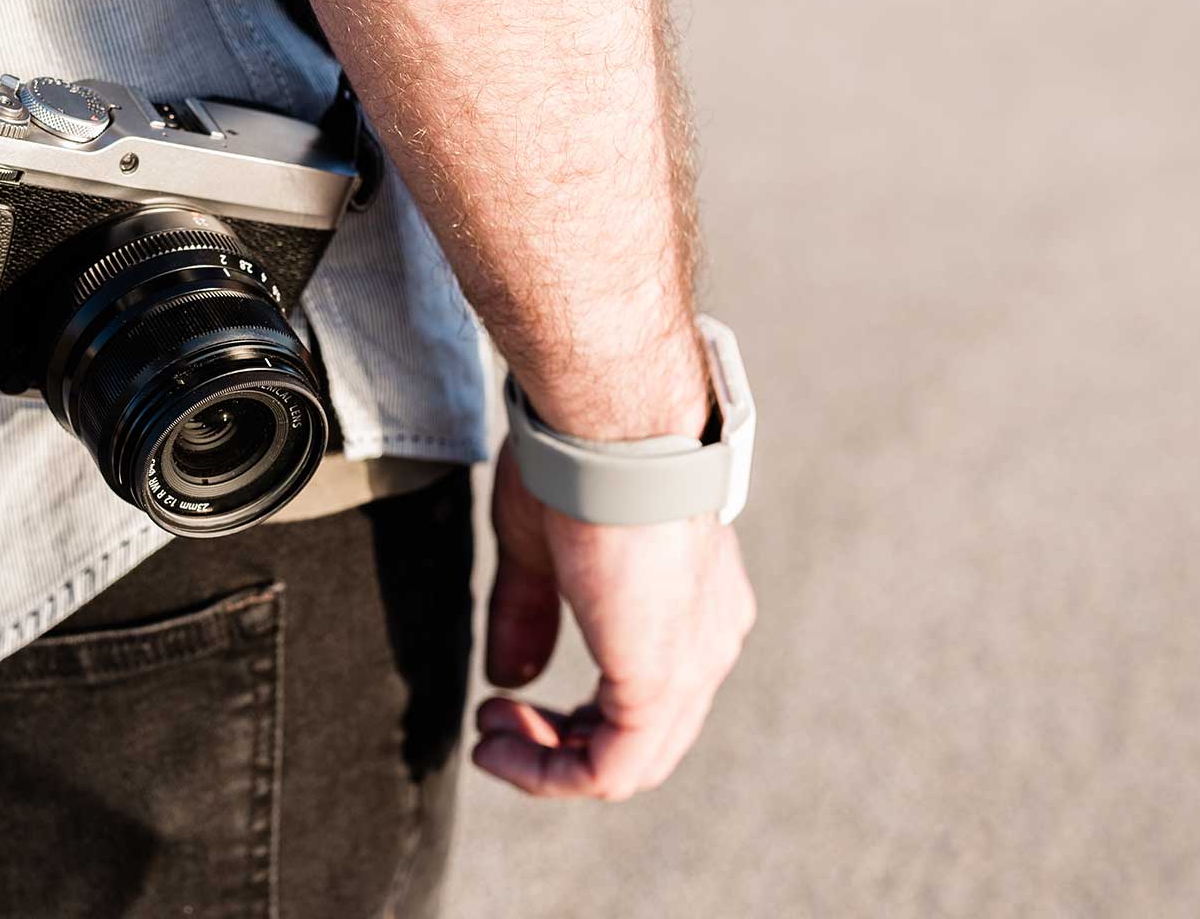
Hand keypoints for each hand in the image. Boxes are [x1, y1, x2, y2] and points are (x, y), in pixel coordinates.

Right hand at [473, 443, 755, 800]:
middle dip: (558, 744)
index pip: (648, 694)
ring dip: (548, 764)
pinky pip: (612, 768)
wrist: (611, 426)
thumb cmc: (578, 457)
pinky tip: (500, 747)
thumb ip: (531, 615)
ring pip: (631, 763)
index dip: (575, 717)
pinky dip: (551, 773)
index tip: (508, 702)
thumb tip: (510, 678)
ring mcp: (693, 665)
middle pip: (642, 738)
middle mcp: (709, 639)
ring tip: (490, 739)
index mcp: (693, 603)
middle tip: (493, 724)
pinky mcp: (660, 682)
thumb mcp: (541, 547)